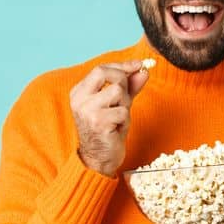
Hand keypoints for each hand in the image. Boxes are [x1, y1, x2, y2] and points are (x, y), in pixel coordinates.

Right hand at [70, 60, 149, 176]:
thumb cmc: (108, 130)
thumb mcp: (119, 104)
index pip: (101, 68)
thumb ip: (130, 87)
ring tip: (118, 118)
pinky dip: (125, 120)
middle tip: (124, 99)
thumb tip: (144, 70)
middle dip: (123, 82)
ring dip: (125, 105)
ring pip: (118, 91)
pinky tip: (117, 129)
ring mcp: (87, 110)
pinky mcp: (97, 122)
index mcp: (80, 91)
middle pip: (106, 73)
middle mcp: (79, 99)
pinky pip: (123, 111)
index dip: (122, 65)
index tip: (140, 65)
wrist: (99, 158)